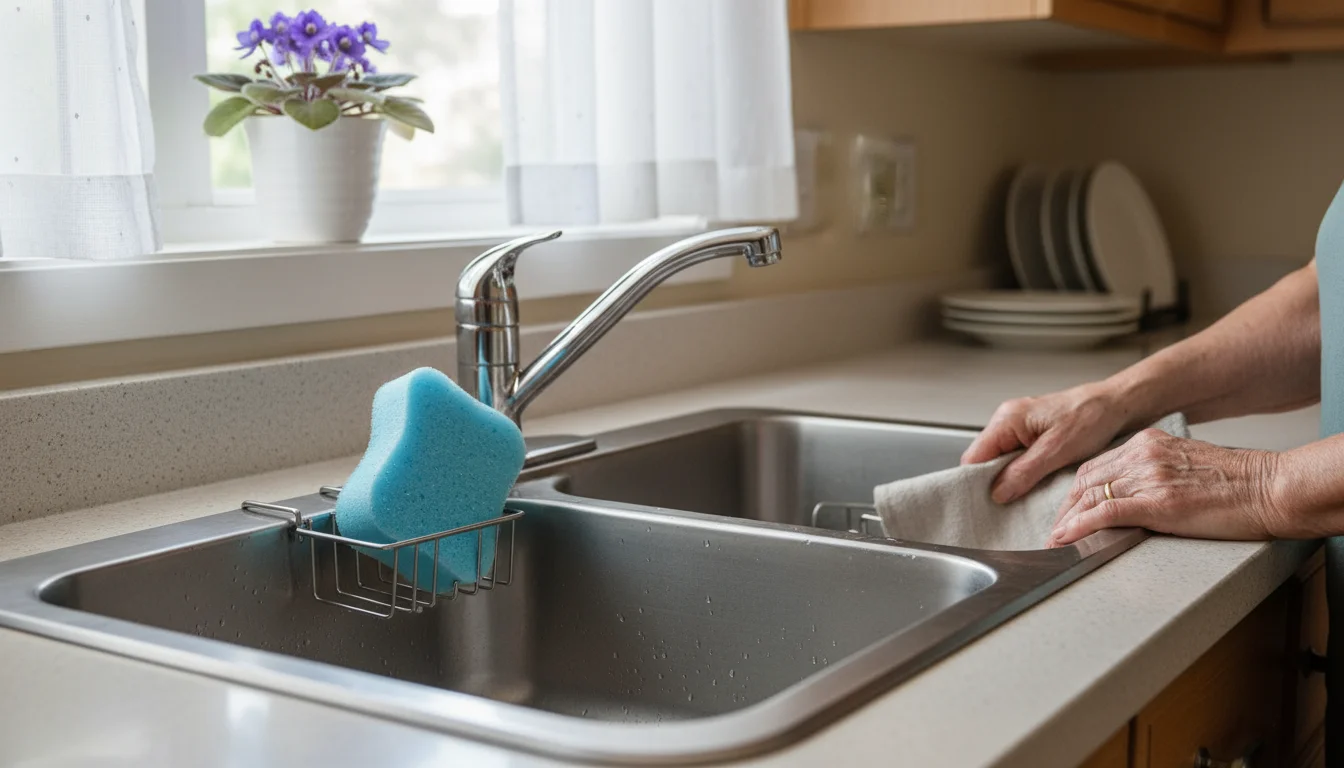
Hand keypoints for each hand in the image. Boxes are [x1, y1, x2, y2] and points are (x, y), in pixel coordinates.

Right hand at [962, 382, 1138, 503]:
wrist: (1118, 405)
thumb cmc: (1092, 417)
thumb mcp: (1057, 450)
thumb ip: (1023, 472)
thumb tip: (997, 493)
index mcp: (1007, 419)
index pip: (974, 457)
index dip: (977, 481)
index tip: (989, 503)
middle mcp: (1007, 420)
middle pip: (984, 460)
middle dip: (995, 482)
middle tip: (1011, 502)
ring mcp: (1018, 428)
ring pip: (1000, 462)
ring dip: (1011, 479)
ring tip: (1026, 493)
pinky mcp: (1031, 435)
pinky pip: (1016, 459)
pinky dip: (1023, 473)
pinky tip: (1035, 483)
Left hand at [1049, 429, 1286, 546]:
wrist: (1271, 487)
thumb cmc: (1239, 483)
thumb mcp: (1187, 467)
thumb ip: (1157, 474)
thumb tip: (1137, 496)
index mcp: (1148, 443)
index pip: (1096, 467)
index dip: (1075, 493)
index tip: (1066, 511)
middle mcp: (1143, 455)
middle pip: (1086, 481)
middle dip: (1065, 509)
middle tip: (1054, 531)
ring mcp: (1149, 477)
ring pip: (1091, 497)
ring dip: (1067, 522)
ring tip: (1055, 542)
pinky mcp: (1159, 502)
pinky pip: (1107, 512)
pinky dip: (1080, 527)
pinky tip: (1066, 538)